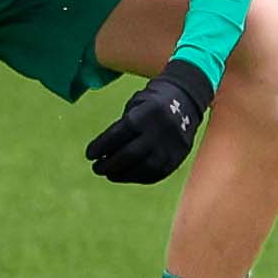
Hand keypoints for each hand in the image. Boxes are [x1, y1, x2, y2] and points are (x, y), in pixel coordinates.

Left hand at [86, 59, 214, 184]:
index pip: (119, 135)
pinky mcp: (177, 159)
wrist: (187, 100)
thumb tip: (104, 153)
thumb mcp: (135, 105)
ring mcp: (171, 147)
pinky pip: (154, 174)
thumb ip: (121, 128)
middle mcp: (160, 131)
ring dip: (121, 174)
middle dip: (109, 164)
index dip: (101, 147)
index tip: (89, 154)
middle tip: (97, 167)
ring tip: (109, 173)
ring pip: (142, 169)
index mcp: (147, 114)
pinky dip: (136, 177)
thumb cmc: (152, 102)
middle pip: (129, 155)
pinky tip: (126, 174)